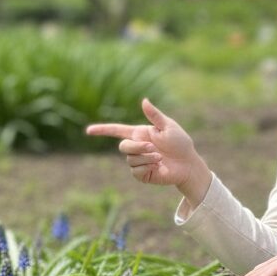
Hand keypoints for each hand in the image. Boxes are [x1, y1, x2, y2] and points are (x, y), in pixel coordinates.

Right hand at [85, 99, 210, 199]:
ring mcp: (138, 162)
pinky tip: (158, 166)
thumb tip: (144, 101)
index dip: (102, 130)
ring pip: (130, 159)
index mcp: (140, 134)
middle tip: (154, 148)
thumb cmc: (180, 143)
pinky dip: (148, 167)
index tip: (89, 131)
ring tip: (160, 158)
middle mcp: (136, 147)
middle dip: (137, 147)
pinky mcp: (142, 174)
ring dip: (147, 157)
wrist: (187, 164)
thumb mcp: (168, 127)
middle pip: (123, 147)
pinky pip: (136, 170)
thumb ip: (155, 116)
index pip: (116, 131)